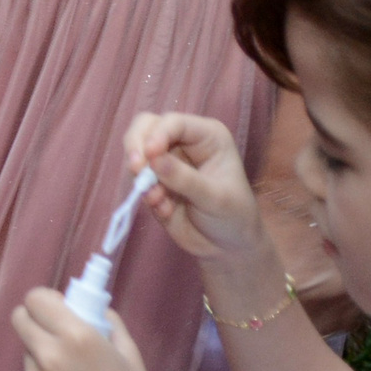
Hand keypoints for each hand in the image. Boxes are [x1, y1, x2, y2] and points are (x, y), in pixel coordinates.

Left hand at [11, 293, 174, 370]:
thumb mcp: (128, 353)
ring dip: (41, 351)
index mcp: (77, 337)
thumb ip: (106, 321)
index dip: (46, 300)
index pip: (35, 298)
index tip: (59, 308)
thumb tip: (89, 304)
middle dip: (36, 319)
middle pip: (19, 317)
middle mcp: (49, 355)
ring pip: (26, 349)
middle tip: (55, 331)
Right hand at [123, 112, 269, 266]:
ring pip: (136, 152)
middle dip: (137, 147)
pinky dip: (144, 194)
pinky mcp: (153, 180)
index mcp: (206, 136)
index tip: (149, 156)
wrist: (226, 247)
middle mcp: (183, 142)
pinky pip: (137, 179)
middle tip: (137, 170)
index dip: (157, 134)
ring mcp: (165, 160)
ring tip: (159, 201)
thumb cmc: (233, 217)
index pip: (174, 122)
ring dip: (142, 177)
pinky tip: (164, 210)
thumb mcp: (216, 198)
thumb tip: (154, 160)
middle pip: (146, 126)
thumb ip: (185, 179)